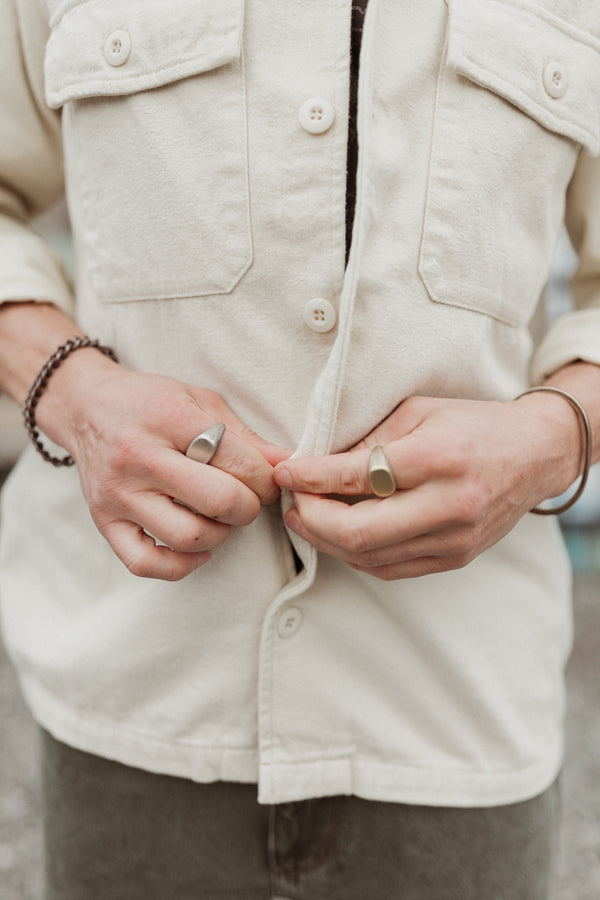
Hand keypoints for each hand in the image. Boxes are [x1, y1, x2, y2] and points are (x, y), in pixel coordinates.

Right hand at [39, 354, 289, 580]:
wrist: (85, 406)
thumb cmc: (150, 402)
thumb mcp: (200, 402)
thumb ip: (244, 436)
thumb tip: (287, 466)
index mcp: (169, 417)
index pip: (238, 460)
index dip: (266, 477)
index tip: (266, 480)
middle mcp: (139, 457)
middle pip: (218, 501)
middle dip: (249, 507)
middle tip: (247, 500)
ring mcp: (118, 493)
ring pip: (188, 538)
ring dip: (219, 535)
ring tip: (219, 518)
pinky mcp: (104, 520)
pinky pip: (145, 563)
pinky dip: (180, 566)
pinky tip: (197, 550)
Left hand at [274, 395, 580, 579]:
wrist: (535, 454)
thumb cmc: (471, 424)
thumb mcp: (417, 411)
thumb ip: (368, 440)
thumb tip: (313, 464)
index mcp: (438, 458)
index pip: (356, 477)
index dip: (309, 477)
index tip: (283, 472)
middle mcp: (449, 504)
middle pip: (357, 531)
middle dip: (310, 518)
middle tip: (290, 502)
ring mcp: (454, 539)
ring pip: (368, 556)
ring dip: (326, 540)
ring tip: (304, 518)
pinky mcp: (456, 558)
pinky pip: (390, 569)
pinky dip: (355, 555)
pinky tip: (337, 536)